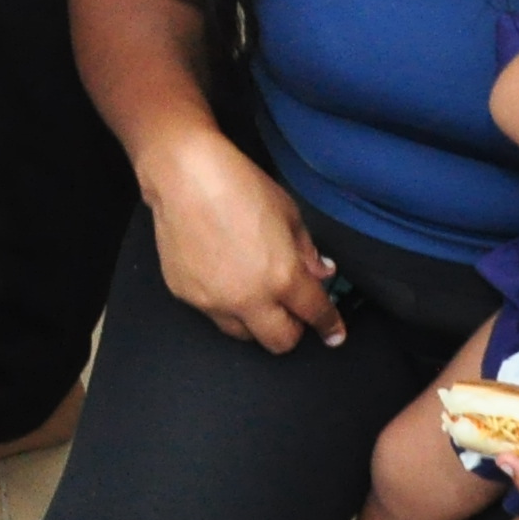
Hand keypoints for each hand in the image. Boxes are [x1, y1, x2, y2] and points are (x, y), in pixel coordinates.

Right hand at [137, 130, 343, 349]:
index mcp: (282, 277)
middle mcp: (249, 298)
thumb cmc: (238, 186)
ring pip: (244, 334)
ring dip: (257, 322)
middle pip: (280, 342)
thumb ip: (306, 251)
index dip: (330, 326)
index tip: (334, 333)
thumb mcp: (288, 214)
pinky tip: (223, 276)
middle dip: (292, 331)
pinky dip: (225, 303)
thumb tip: (319, 272)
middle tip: (293, 313)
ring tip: (255, 295)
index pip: (315, 314)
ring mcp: (213, 301)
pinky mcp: (186, 296)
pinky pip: (212, 313)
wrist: (184, 177)